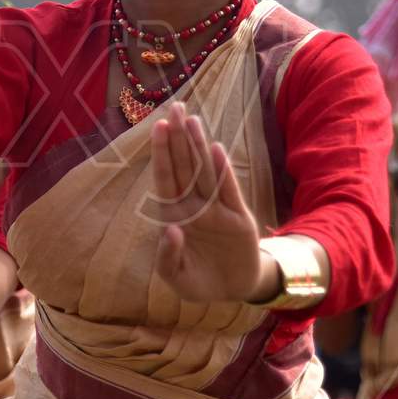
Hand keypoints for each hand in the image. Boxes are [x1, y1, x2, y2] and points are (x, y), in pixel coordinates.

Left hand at [149, 102, 265, 303]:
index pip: (166, 179)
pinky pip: (229, 192)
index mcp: (176, 216)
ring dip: (199, 146)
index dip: (162, 153)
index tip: (158, 126)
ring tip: (192, 120)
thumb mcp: (177, 279)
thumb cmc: (199, 281)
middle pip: (184, 166)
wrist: (233, 290)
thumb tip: (171, 229)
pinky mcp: (239, 219)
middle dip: (178, 138)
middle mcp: (195, 207)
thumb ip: (167, 258)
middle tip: (174, 107)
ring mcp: (217, 210)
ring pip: (206, 172)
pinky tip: (217, 150)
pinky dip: (224, 172)